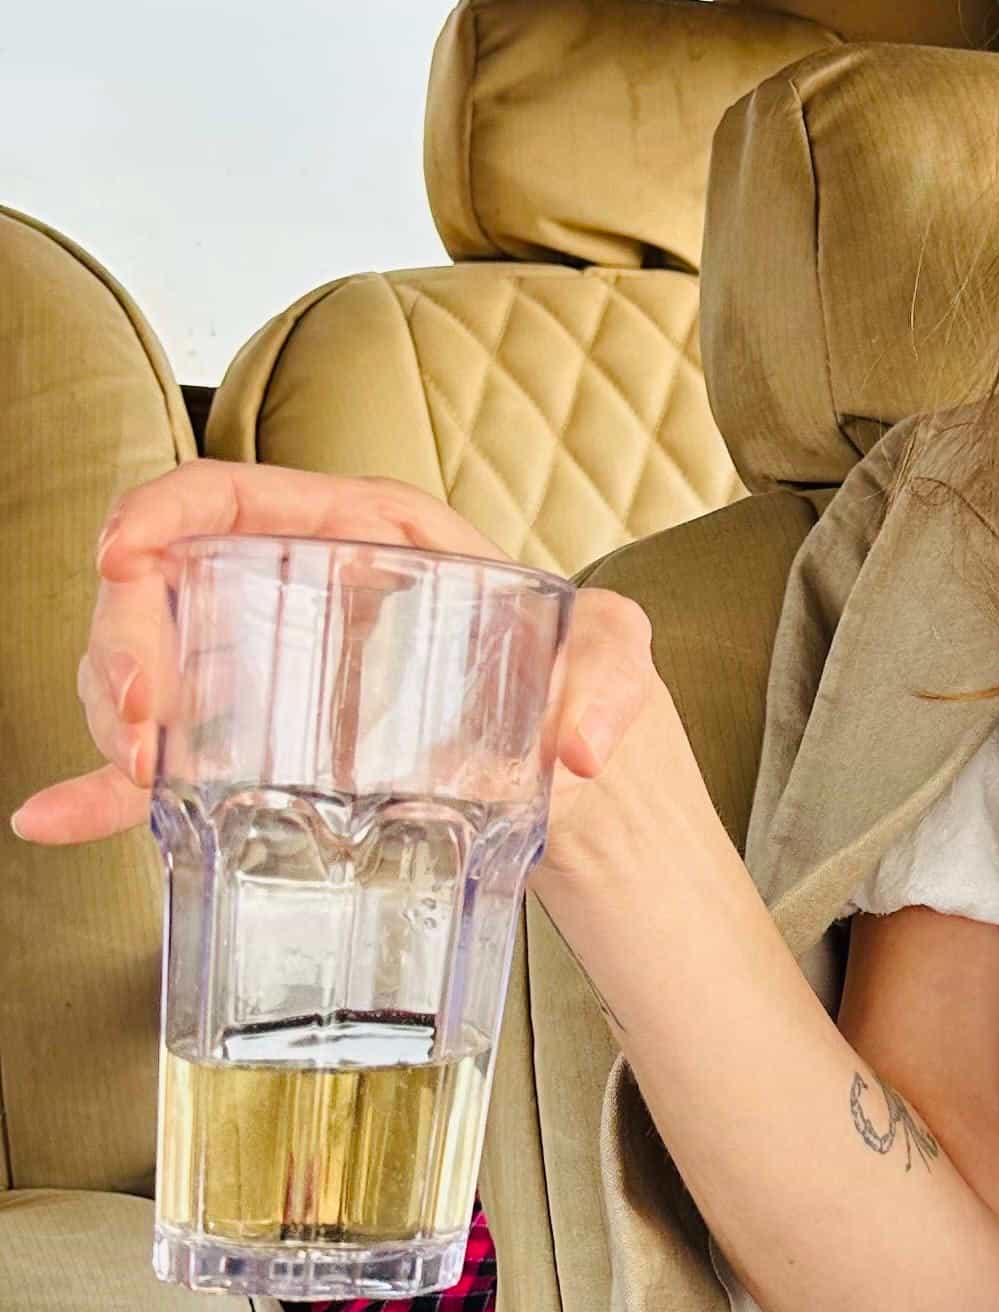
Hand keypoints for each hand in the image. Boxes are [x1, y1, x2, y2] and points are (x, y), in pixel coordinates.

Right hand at [7, 459, 658, 852]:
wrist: (584, 796)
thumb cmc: (591, 691)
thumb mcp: (622, 658)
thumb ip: (616, 679)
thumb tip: (579, 746)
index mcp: (374, 541)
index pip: (242, 495)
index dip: (165, 510)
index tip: (123, 555)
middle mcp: (308, 597)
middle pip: (166, 583)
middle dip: (123, 637)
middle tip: (138, 716)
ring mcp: (277, 677)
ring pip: (148, 667)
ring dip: (115, 713)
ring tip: (138, 773)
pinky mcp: (266, 757)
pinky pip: (166, 763)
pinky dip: (106, 790)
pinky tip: (62, 816)